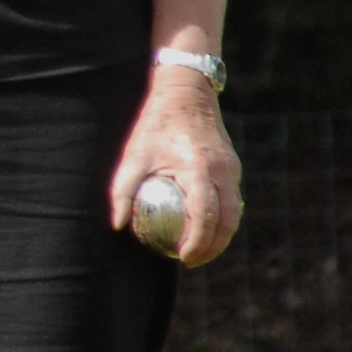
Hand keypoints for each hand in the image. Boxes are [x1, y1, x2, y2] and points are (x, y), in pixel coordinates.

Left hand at [109, 66, 242, 265]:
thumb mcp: (132, 155)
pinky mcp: (231, 165)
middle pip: (227, 222)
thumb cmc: (154, 123)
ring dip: (220, 235)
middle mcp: (222, 171)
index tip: (182, 257)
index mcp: (199, 170)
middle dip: (213, 247)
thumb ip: (122, 191)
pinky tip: (203, 225)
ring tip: (198, 249)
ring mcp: (231, 168)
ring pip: (235, 212)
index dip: (197, 243)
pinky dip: (222, 217)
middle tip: (191, 260)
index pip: (205, 218)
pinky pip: (232, 198)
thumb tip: (117, 226)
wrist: (184, 90)